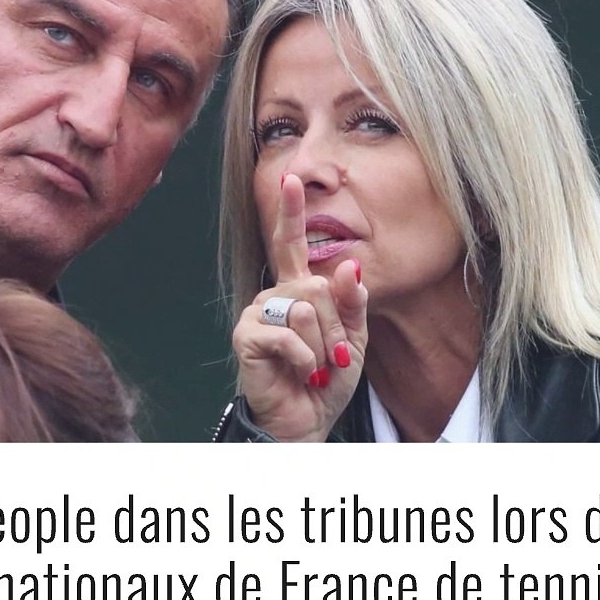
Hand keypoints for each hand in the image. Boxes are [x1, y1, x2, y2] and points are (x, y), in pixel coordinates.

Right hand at [232, 173, 369, 440]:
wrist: (304, 421)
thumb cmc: (324, 380)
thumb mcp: (352, 340)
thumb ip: (350, 303)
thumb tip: (348, 266)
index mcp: (298, 289)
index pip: (292, 244)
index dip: (292, 211)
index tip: (291, 178)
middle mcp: (274, 294)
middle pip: (315, 284)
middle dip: (335, 327)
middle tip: (331, 359)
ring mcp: (257, 312)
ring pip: (304, 308)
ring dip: (321, 346)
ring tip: (314, 368)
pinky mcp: (246, 335)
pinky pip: (287, 333)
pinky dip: (304, 358)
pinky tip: (301, 372)